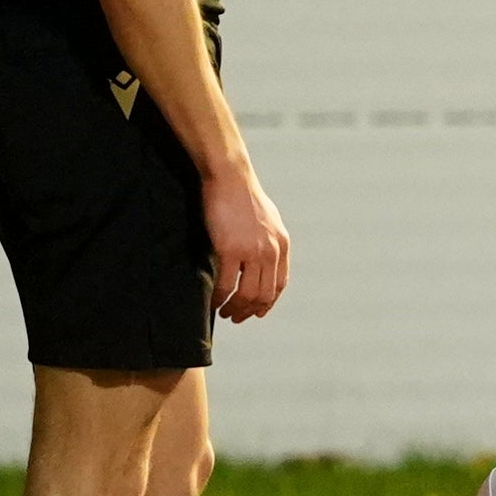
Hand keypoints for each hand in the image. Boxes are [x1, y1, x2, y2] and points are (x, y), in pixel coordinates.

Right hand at [204, 165, 289, 323]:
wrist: (230, 178)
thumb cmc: (243, 196)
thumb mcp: (268, 220)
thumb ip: (269, 241)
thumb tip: (262, 261)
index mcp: (282, 244)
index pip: (280, 284)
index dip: (269, 303)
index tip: (257, 312)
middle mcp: (272, 251)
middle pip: (265, 294)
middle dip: (250, 311)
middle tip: (236, 317)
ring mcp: (252, 251)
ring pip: (247, 294)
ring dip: (235, 309)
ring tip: (224, 312)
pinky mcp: (231, 250)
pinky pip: (227, 284)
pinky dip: (220, 298)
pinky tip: (214, 301)